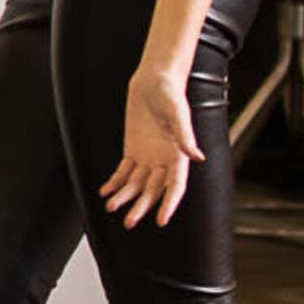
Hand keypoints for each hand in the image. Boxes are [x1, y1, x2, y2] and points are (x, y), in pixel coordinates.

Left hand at [102, 65, 199, 227]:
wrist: (153, 81)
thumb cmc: (170, 94)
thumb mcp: (178, 114)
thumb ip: (185, 136)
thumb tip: (197, 158)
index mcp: (179, 155)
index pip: (176, 186)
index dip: (169, 204)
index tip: (161, 220)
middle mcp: (164, 160)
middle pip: (153, 190)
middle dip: (142, 207)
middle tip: (130, 222)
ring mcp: (148, 157)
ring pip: (136, 184)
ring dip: (124, 197)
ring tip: (111, 207)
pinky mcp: (133, 150)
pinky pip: (124, 171)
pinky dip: (115, 182)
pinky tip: (106, 192)